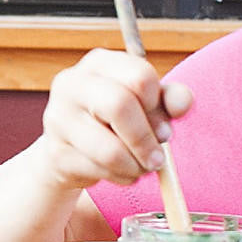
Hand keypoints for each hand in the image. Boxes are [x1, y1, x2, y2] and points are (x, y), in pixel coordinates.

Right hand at [38, 48, 193, 189]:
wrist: (73, 148)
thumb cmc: (117, 120)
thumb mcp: (148, 104)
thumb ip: (170, 99)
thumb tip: (184, 102)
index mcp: (100, 63)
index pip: (140, 76)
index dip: (158, 105)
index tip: (163, 124)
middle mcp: (72, 83)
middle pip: (119, 105)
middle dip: (146, 140)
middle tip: (158, 159)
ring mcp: (59, 118)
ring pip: (109, 149)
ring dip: (136, 166)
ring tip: (141, 167)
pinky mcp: (56, 153)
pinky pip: (99, 171)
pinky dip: (120, 178)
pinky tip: (122, 172)